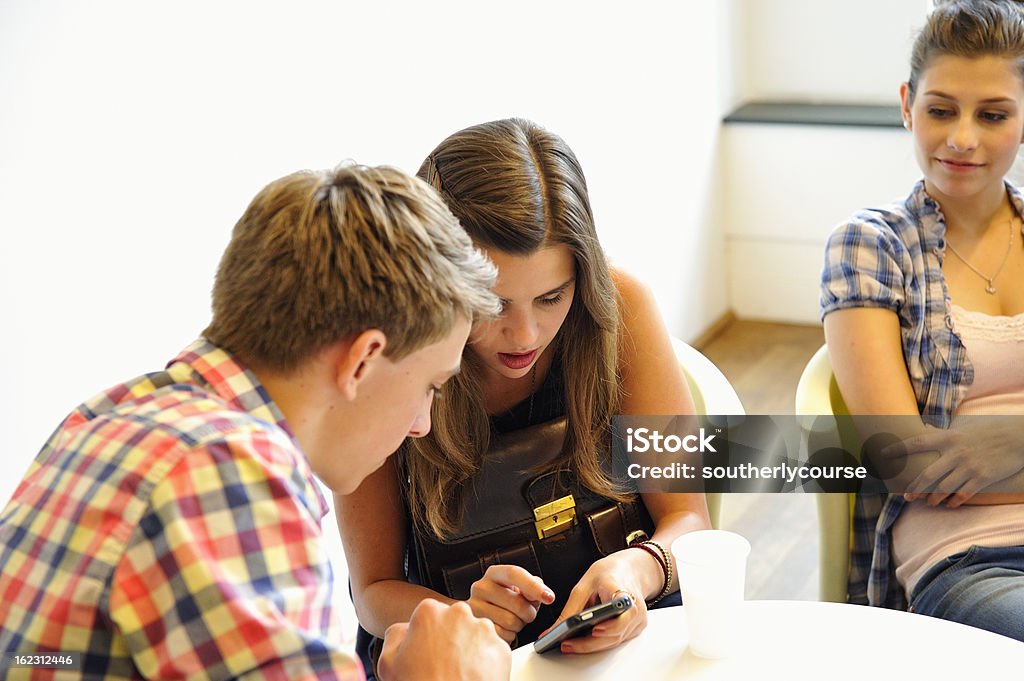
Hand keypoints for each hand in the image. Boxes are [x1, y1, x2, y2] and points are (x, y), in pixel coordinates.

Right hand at [377, 599, 510, 680]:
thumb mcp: (388, 662)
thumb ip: (396, 635)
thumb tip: (404, 629)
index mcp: (430, 612)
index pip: (430, 614)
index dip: (428, 635)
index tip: (427, 651)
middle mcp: (460, 614)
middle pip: (455, 621)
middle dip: (450, 638)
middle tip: (442, 664)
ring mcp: (484, 631)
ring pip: (476, 634)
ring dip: (469, 649)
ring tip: (457, 673)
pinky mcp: (502, 650)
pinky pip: (492, 652)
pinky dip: (485, 663)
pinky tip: (471, 678)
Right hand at [467, 564, 554, 642]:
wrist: (490, 616)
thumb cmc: (509, 601)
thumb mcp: (522, 589)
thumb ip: (534, 586)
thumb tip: (542, 593)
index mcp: (494, 573)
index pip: (514, 573)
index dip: (533, 586)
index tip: (549, 597)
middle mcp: (481, 587)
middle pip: (517, 602)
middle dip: (528, 612)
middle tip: (525, 612)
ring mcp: (475, 607)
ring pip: (510, 621)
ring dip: (518, 625)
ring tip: (512, 619)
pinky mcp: (475, 627)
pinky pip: (503, 634)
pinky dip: (509, 635)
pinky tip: (504, 628)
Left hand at [548, 553, 649, 653]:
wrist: (628, 570)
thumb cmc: (609, 574)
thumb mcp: (584, 586)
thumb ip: (570, 610)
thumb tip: (553, 630)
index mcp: (623, 593)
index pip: (620, 616)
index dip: (608, 627)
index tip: (593, 631)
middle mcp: (634, 610)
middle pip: (614, 634)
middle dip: (589, 643)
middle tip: (567, 645)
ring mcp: (637, 621)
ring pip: (613, 641)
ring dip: (592, 646)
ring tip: (569, 645)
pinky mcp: (635, 628)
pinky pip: (616, 639)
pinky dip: (600, 642)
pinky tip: (584, 641)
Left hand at [883, 417, 1023, 506]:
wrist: (1017, 437)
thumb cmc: (987, 431)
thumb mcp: (963, 428)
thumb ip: (942, 431)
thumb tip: (924, 426)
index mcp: (948, 438)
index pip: (916, 443)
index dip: (897, 449)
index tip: (882, 454)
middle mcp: (956, 453)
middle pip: (928, 474)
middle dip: (914, 487)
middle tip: (905, 496)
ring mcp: (969, 467)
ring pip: (944, 488)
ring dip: (933, 498)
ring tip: (928, 502)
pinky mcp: (982, 478)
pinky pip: (963, 494)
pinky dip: (954, 501)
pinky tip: (949, 504)